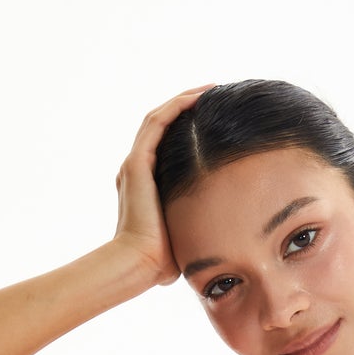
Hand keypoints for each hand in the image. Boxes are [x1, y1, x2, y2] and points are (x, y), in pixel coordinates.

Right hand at [112, 86, 215, 286]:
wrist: (139, 264)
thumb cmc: (162, 260)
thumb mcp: (184, 233)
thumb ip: (194, 225)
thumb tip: (219, 237)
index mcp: (144, 185)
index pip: (164, 145)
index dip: (185, 127)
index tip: (211, 119)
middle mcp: (136, 169)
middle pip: (160, 126)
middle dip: (185, 108)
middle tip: (212, 96)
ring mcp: (134, 164)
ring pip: (158, 118)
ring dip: (183, 100)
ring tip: (209, 89)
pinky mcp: (137, 163)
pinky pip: (157, 123)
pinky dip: (177, 106)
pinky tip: (198, 97)